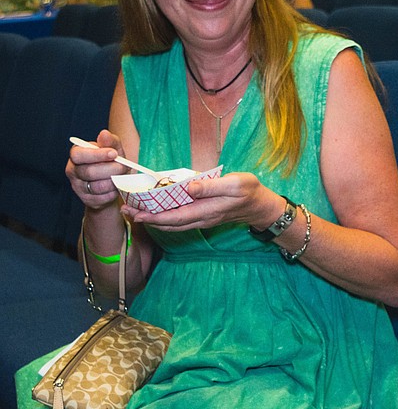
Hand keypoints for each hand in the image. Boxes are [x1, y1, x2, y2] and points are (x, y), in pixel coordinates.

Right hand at [66, 129, 127, 208]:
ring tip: (122, 176)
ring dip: (113, 181)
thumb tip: (104, 134)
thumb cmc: (110, 161)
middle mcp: (73, 171)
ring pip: (96, 187)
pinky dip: (113, 192)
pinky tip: (118, 186)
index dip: (97, 155)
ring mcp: (78, 187)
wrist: (111, 182)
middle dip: (111, 169)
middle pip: (89, 172)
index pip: (79, 155)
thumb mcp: (113, 149)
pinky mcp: (87, 200)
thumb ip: (110, 141)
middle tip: (124, 167)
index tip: (114, 153)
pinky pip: (102, 198)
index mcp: (76, 155)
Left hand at [122, 171, 277, 230]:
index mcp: (206, 210)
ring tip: (134, 211)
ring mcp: (201, 219)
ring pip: (172, 224)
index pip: (174, 217)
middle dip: (146, 218)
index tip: (136, 212)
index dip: (153, 216)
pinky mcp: (202, 216)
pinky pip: (178, 220)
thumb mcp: (235, 184)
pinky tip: (156, 210)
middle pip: (168, 223)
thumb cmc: (249, 191)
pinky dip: (163, 217)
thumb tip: (188, 187)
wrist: (259, 205)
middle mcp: (200, 218)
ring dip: (152, 219)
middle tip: (126, 210)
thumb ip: (211, 186)